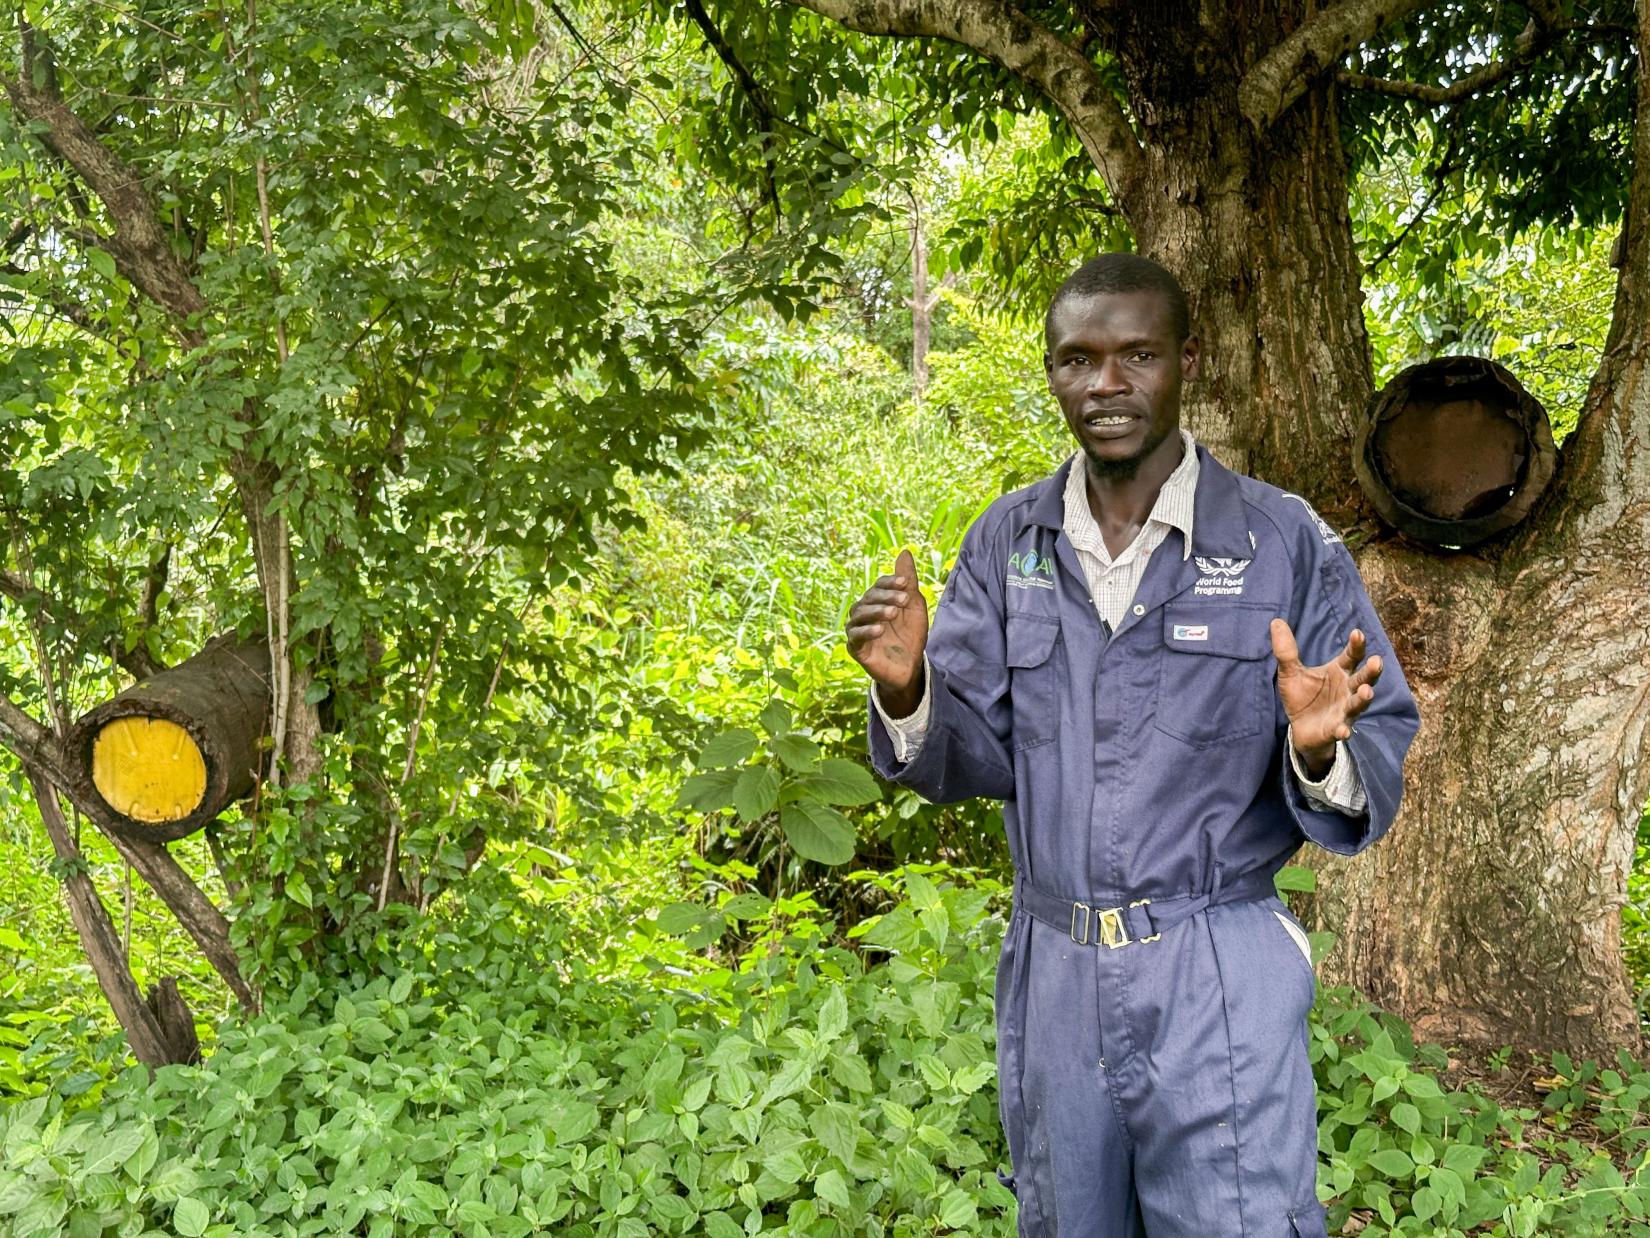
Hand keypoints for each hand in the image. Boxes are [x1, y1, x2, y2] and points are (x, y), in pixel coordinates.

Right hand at [846, 549, 927, 716]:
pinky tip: (880, 629)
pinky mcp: (855, 648)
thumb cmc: (911, 635)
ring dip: (876, 611)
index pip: (878, 585)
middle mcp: (863, 612)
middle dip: (886, 597)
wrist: (910, 668)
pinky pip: (855, 636)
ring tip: (893, 614)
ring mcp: (857, 630)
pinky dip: (866, 631)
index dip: (891, 582)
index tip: (906, 584)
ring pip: (859, 614)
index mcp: (877, 601)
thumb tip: (905, 551)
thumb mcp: (913, 606)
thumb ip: (908, 581)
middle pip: (868, 598)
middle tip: (904, 600)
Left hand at [1270, 618, 1382, 777]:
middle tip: (1376, 661)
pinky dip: (1343, 730)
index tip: (1357, 633)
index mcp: (1339, 671)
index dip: (1356, 645)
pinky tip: (1343, 731)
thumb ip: (1286, 651)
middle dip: (1371, 671)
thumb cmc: (1302, 697)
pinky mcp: (1336, 729)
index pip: (1351, 656)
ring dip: (1363, 698)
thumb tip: (1276, 621)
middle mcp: (1348, 689)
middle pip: (1363, 678)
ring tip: (1366, 691)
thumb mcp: (1290, 672)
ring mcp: (1344, 710)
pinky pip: (1342, 730)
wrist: (1300, 727)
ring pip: (1357, 704)